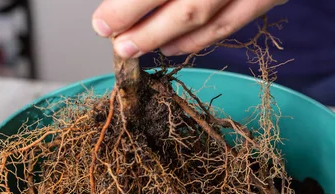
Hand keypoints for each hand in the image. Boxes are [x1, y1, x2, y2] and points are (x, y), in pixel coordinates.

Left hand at [92, 0, 286, 58]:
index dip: (130, 6)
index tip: (103, 21)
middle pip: (186, 3)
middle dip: (141, 25)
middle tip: (112, 37)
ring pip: (206, 18)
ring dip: (165, 38)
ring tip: (134, 47)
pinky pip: (231, 23)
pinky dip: (198, 40)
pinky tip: (171, 46)